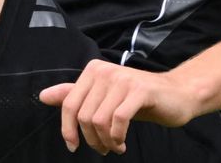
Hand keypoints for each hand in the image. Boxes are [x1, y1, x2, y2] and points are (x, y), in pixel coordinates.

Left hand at [37, 59, 196, 154]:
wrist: (177, 95)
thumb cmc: (138, 99)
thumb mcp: (103, 98)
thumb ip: (74, 96)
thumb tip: (43, 96)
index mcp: (92, 70)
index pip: (69, 104)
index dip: (67, 130)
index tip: (73, 146)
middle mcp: (104, 71)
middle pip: (83, 116)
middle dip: (92, 139)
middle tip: (104, 149)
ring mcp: (122, 79)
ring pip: (99, 120)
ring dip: (106, 141)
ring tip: (115, 146)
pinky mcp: (139, 90)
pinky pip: (118, 120)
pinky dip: (117, 137)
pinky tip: (122, 143)